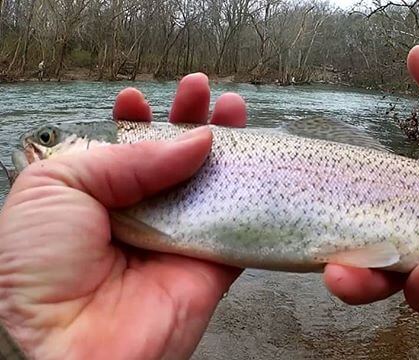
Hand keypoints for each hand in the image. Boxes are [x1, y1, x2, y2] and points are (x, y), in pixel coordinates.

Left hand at [0, 73, 245, 358]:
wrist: (73, 344)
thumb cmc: (42, 268)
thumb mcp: (58, 187)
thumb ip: (127, 157)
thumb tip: (195, 140)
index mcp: (97, 196)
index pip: (125, 149)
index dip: (139, 121)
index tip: (143, 99)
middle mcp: (141, 213)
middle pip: (175, 159)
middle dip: (190, 120)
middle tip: (203, 91)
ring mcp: (178, 236)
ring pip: (212, 183)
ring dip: (228, 146)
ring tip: (233, 108)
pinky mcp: (212, 262)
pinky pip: (241, 223)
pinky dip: (255, 191)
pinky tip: (257, 157)